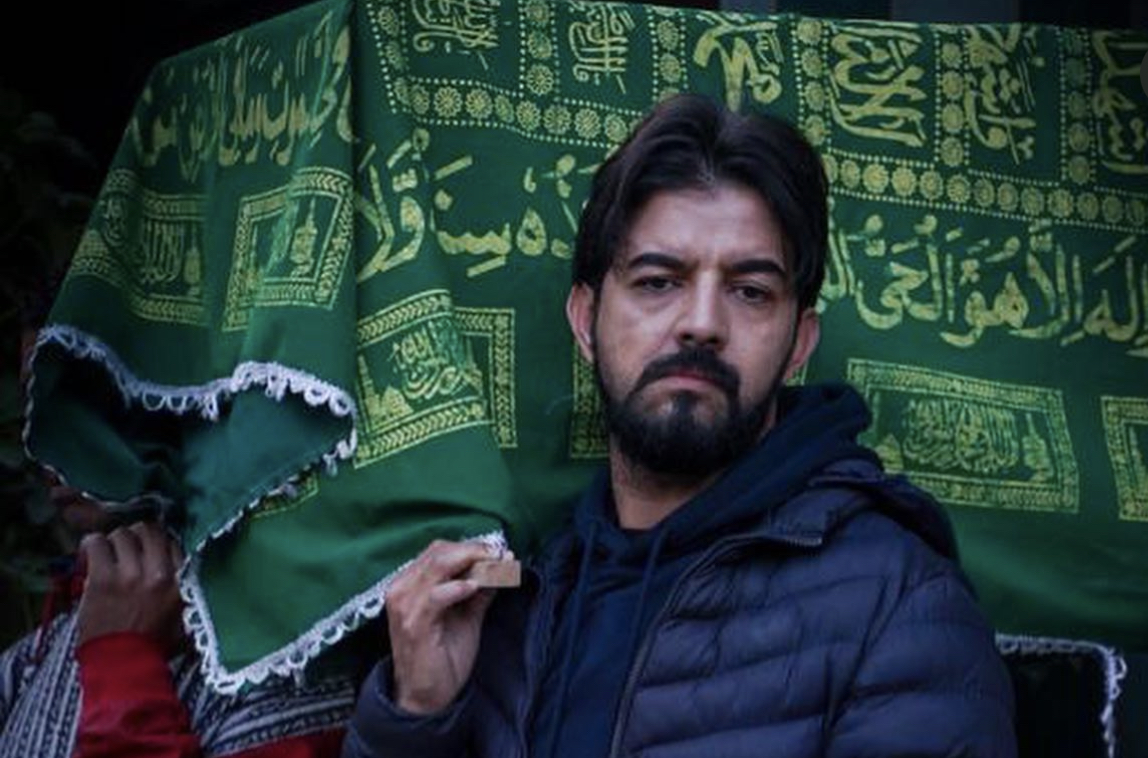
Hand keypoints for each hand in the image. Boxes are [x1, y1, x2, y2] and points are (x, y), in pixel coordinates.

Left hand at [76, 521, 185, 652]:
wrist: (124, 666)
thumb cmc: (156, 644)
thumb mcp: (186, 614)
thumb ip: (189, 588)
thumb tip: (187, 566)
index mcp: (183, 580)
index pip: (173, 540)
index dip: (159, 542)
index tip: (149, 551)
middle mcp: (160, 572)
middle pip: (149, 531)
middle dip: (137, 536)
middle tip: (128, 549)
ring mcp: (131, 574)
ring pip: (122, 534)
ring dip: (114, 542)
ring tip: (109, 555)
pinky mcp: (104, 578)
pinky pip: (97, 543)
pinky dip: (93, 544)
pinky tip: (92, 553)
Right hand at [386, 539, 500, 714]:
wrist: (427, 696)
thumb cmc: (444, 655)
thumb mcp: (467, 615)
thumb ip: (480, 589)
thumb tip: (502, 564)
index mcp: (410, 583)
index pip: (440, 550)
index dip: (472, 547)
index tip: (501, 551)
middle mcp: (402, 588)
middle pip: (440, 552)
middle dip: (475, 550)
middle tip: (503, 556)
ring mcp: (404, 605)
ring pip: (438, 565)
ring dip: (473, 563)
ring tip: (496, 567)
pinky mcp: (413, 623)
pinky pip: (435, 596)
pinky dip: (458, 587)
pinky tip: (475, 587)